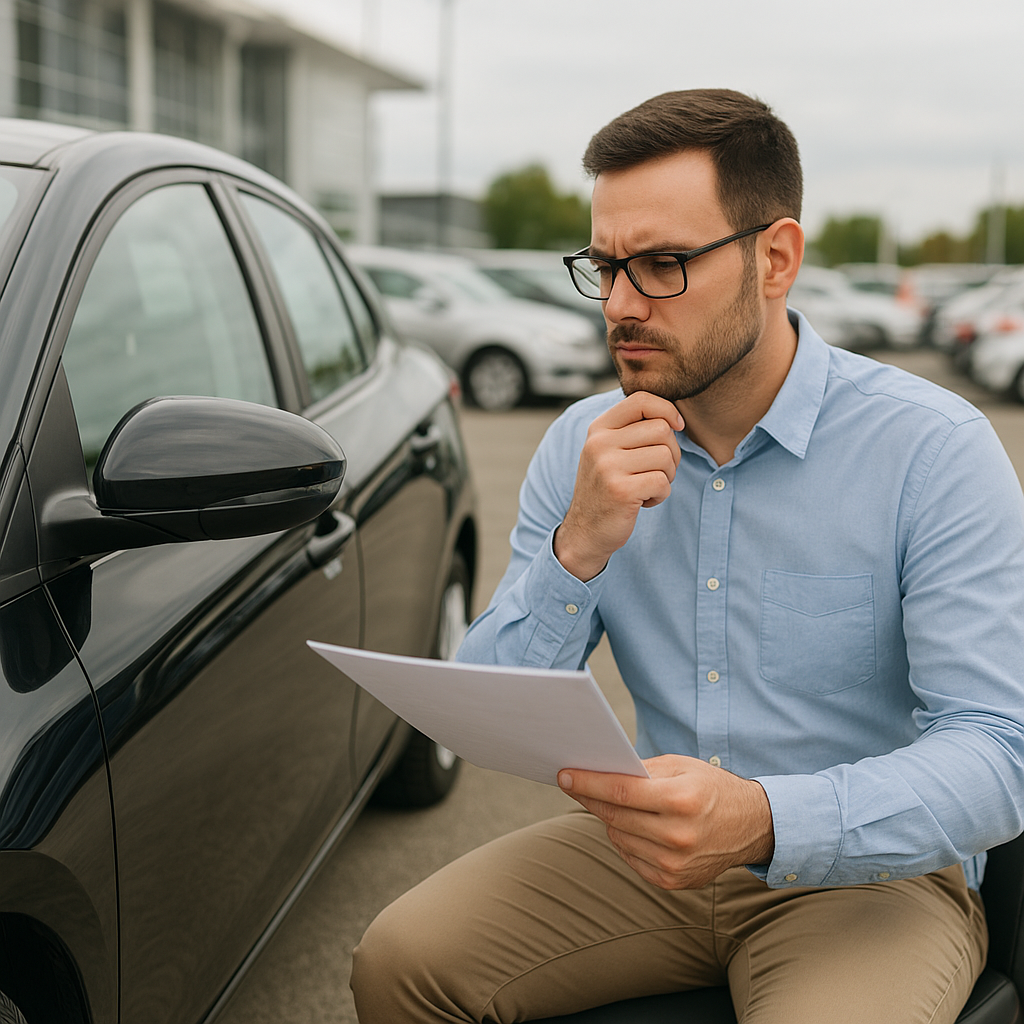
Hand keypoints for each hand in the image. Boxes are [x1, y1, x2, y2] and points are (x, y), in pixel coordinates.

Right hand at [554, 392, 683, 581]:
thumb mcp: (610, 451)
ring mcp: (607, 467)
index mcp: (598, 429)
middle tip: (658, 471)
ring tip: (648, 487)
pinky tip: (644, 501)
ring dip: (667, 476)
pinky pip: (662, 482)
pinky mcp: (620, 490)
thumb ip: (632, 430)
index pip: (641, 400)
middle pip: (661, 430)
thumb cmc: (607, 488)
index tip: (677, 427)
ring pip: (666, 456)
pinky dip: (661, 495)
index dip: (667, 410)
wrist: (585, 531)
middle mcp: (599, 443)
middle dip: (671, 453)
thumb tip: (673, 415)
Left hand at [558, 755, 774, 889]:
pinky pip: (630, 857)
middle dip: (590, 798)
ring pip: (619, 837)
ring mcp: (675, 864)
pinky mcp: (672, 882)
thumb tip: (599, 771)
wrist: (752, 827)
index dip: (588, 783)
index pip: (621, 792)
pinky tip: (633, 826)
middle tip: (573, 783)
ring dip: (610, 819)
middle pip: (615, 816)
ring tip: (614, 803)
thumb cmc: (711, 788)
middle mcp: (678, 836)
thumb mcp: (681, 766)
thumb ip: (641, 769)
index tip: (564, 775)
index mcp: (682, 800)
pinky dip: (625, 839)